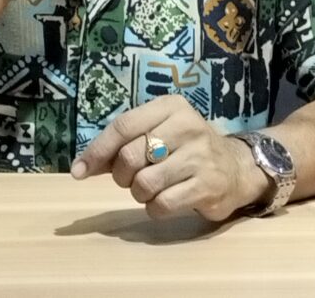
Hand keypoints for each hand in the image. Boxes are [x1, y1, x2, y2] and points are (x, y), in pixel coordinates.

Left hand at [70, 96, 268, 221]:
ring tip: (152, 188)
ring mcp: (199, 156)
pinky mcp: (208, 185)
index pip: (123, 126)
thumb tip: (80, 167)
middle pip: (130, 156)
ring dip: (139, 193)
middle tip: (131, 179)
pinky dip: (155, 208)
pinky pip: (162, 205)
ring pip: (144, 183)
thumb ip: (121, 146)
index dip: (97, 150)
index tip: (78, 170)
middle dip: (121, 175)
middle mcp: (187, 125)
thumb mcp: (157, 134)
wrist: (235, 168)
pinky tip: (166, 200)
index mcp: (170, 106)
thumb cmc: (184, 149)